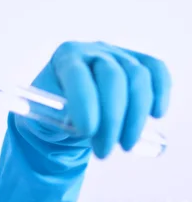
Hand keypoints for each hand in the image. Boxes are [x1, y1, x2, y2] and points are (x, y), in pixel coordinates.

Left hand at [0, 41, 171, 201]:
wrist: (65, 106)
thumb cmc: (51, 109)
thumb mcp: (42, 114)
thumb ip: (53, 117)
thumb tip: (77, 127)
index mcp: (64, 57)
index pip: (78, 74)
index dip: (85, 102)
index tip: (86, 131)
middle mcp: (92, 50)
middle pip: (113, 77)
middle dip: (112, 118)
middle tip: (105, 151)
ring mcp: (117, 54)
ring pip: (138, 77)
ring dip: (135, 116)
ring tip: (124, 145)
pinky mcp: (138, 62)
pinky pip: (156, 70)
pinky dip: (161, 92)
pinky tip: (155, 115)